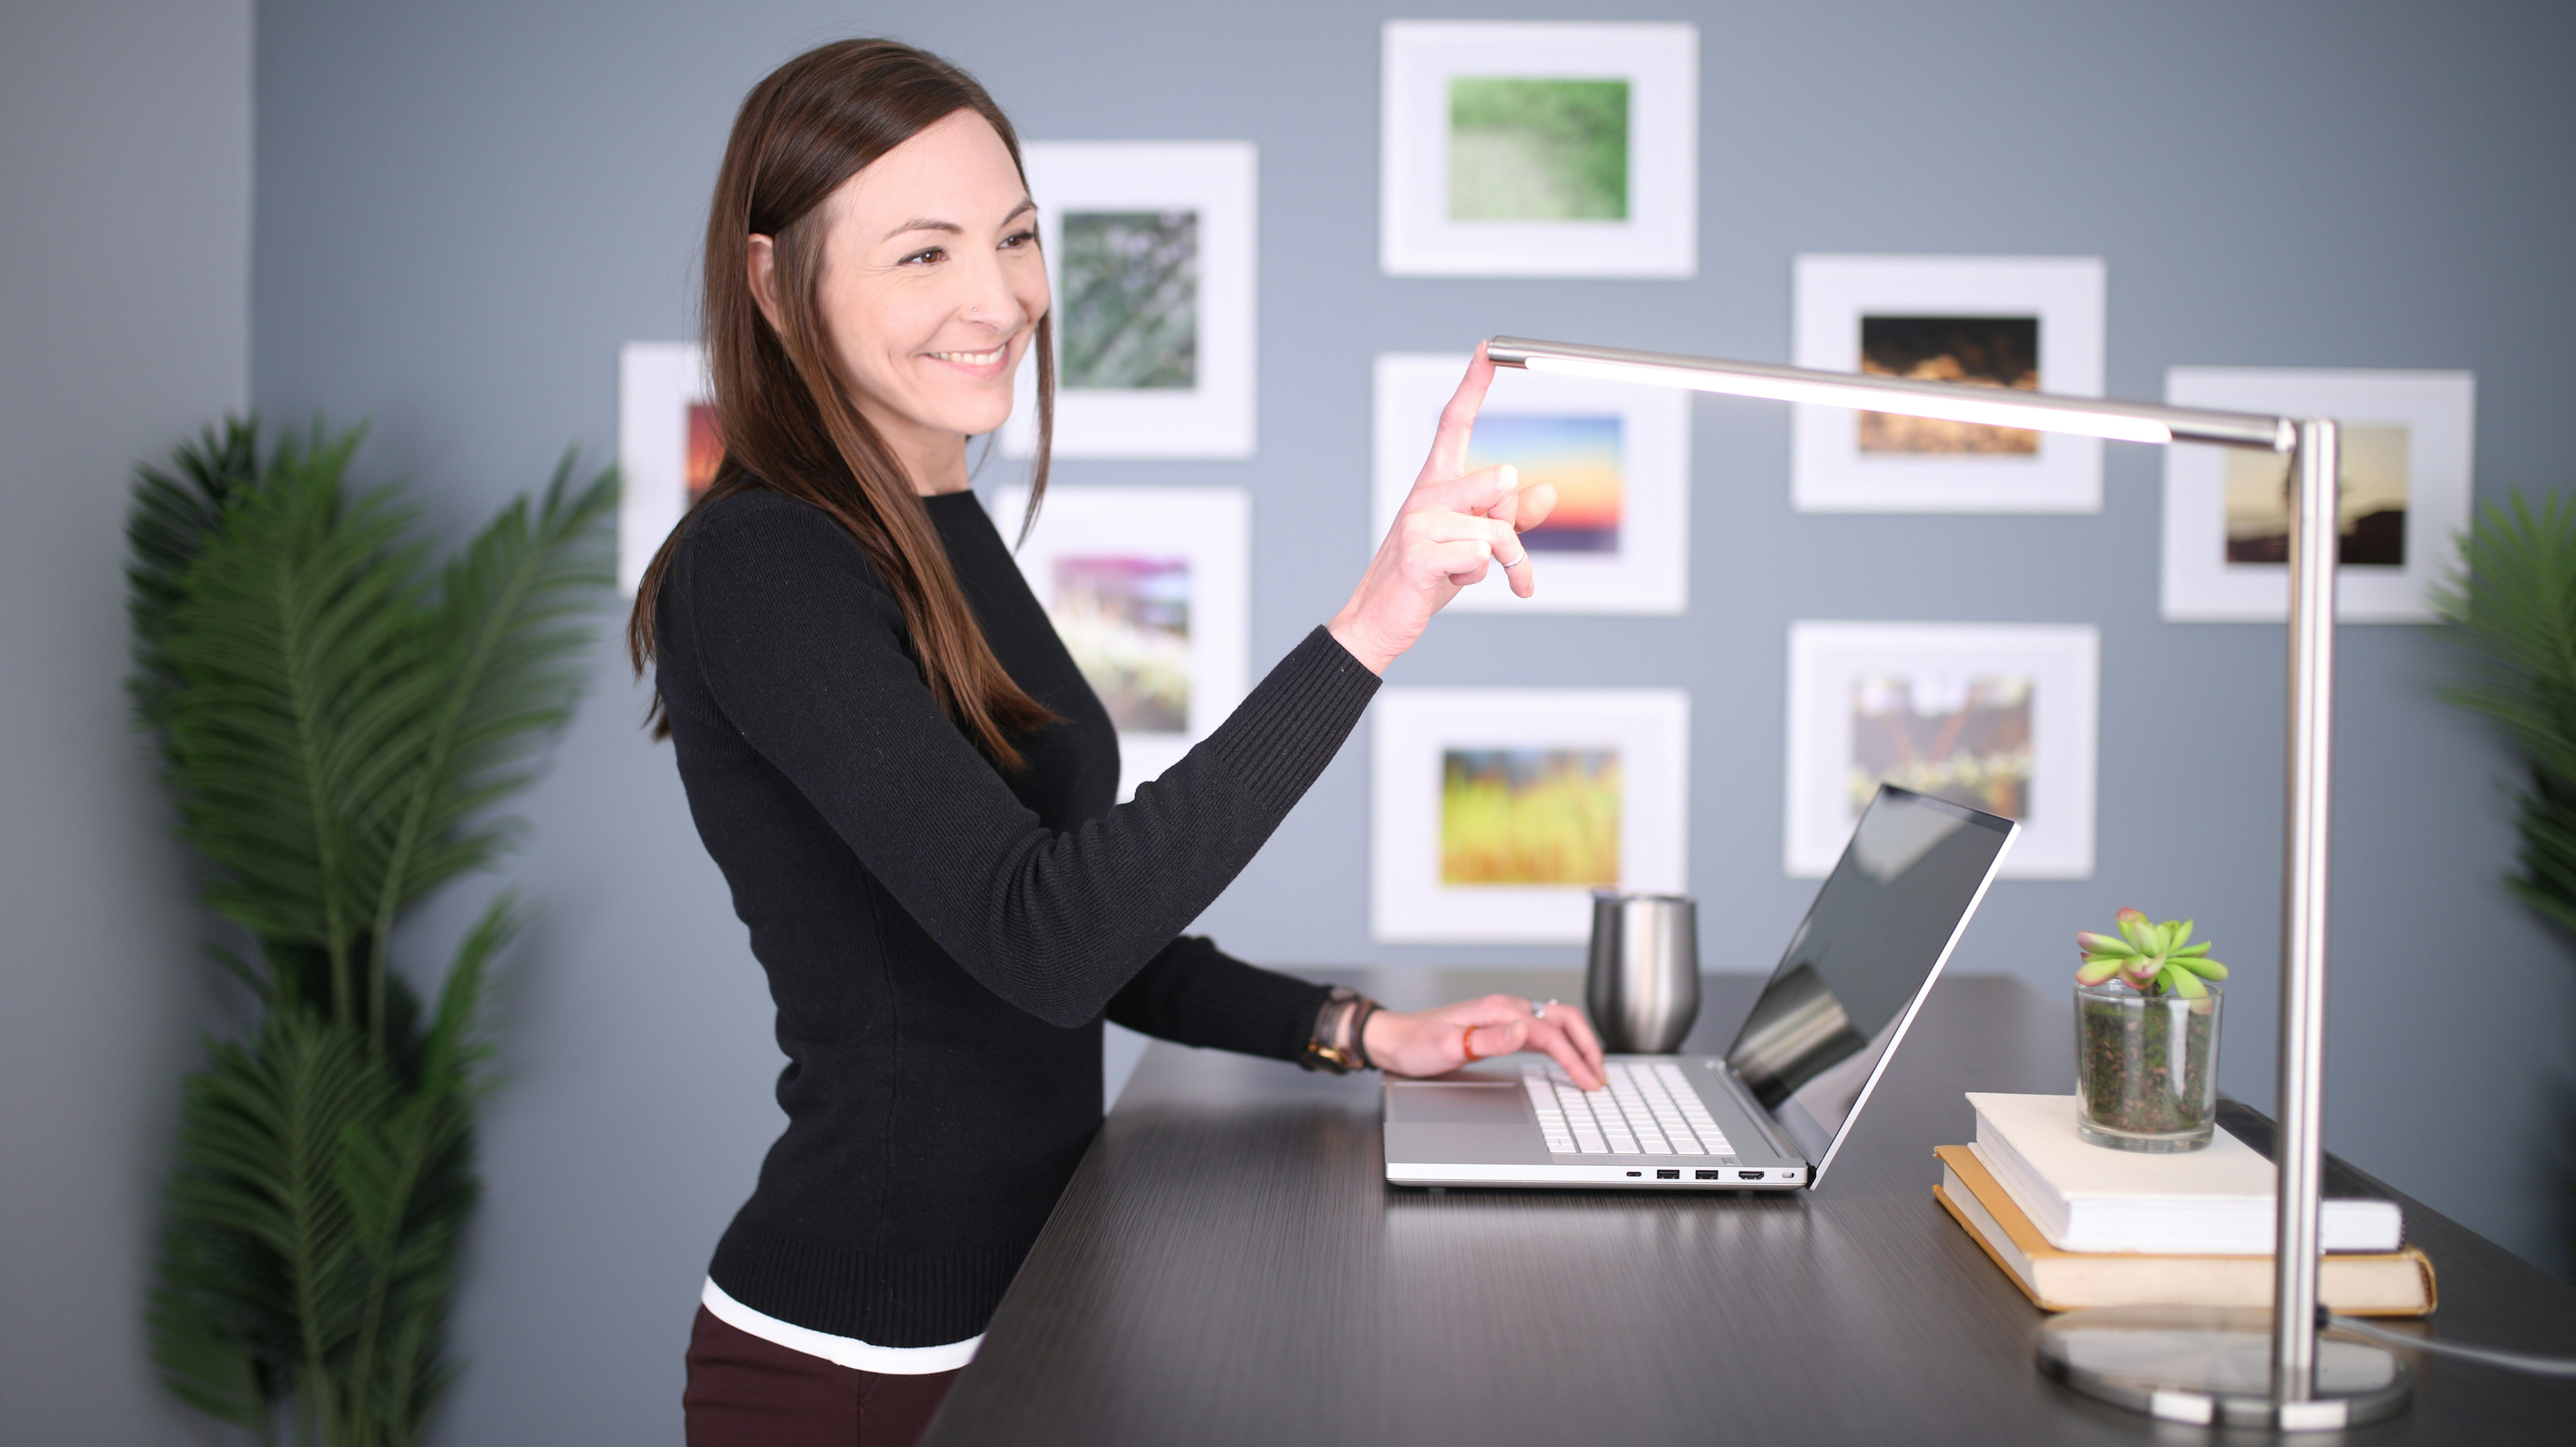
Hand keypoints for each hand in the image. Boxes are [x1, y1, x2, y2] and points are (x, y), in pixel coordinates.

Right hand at [1326, 344, 1558, 673]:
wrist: (1383, 618)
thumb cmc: (1427, 577)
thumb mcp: (1474, 543)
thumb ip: (1511, 517)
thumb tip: (1546, 493)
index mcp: (1436, 484)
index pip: (1455, 423)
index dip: (1473, 384)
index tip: (1489, 349)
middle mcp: (1426, 493)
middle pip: (1501, 480)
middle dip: (1510, 523)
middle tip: (1494, 552)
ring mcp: (1419, 520)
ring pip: (1496, 527)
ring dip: (1497, 561)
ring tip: (1467, 572)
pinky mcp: (1418, 551)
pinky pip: (1479, 554)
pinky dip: (1476, 576)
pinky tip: (1449, 581)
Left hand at [1363, 993, 1605, 1089]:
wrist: (1396, 1040)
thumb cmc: (1417, 1043)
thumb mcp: (1449, 1045)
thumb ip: (1489, 1039)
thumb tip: (1525, 1030)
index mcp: (1498, 1010)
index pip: (1550, 1032)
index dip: (1574, 1057)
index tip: (1589, 1081)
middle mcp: (1506, 1009)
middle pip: (1564, 1019)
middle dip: (1588, 1045)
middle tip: (1600, 1075)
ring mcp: (1505, 1018)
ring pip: (1557, 1024)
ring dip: (1579, 1044)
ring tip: (1593, 1070)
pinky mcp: (1501, 1029)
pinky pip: (1542, 1032)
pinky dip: (1562, 1045)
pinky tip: (1567, 1060)